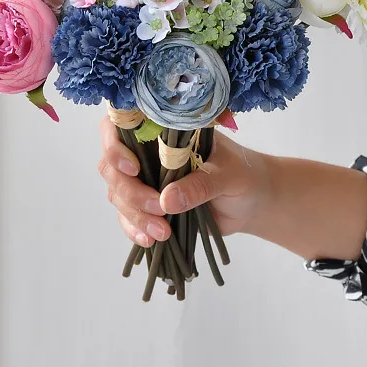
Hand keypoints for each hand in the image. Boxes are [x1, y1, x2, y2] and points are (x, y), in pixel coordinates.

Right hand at [98, 116, 272, 247]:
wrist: (254, 202)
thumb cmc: (244, 175)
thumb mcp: (228, 175)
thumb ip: (200, 185)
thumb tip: (167, 200)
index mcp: (166, 131)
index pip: (122, 126)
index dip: (115, 145)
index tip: (133, 168)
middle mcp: (149, 152)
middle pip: (113, 166)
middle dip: (130, 191)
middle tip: (158, 209)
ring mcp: (147, 179)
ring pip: (118, 194)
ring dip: (134, 215)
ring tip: (162, 232)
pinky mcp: (150, 206)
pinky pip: (127, 217)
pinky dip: (134, 229)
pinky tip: (149, 240)